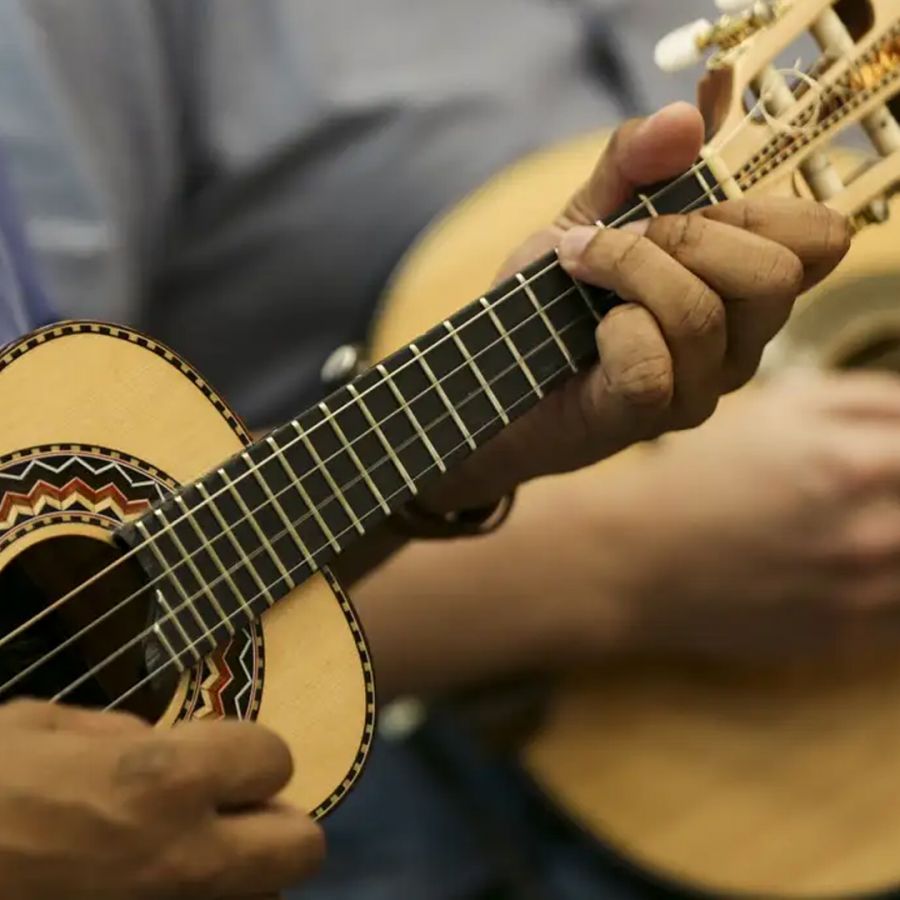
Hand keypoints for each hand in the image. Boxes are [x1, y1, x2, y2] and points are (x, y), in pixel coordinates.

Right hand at [0, 701, 322, 898]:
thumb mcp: (32, 726)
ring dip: (236, 873)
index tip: (215, 756)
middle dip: (270, 822)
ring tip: (176, 856)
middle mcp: (181, 858)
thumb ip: (117, 734)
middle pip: (300, 847)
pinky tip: (139, 886)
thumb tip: (165, 743)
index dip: (246, 753)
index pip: (276, 758)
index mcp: (160, 779)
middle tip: (223, 812)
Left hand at [422, 103, 849, 510]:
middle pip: (774, 276)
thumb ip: (633, 164)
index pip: (820, 240)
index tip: (684, 205)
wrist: (493, 371)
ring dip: (627, 270)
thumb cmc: (551, 299)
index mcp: (743, 287)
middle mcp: (740, 342)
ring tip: (580, 266)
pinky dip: (611, 331)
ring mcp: (700, 387)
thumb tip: (685, 117)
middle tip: (617, 237)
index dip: (761, 207)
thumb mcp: (588, 213)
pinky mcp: (649, 418)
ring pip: (701, 314)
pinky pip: (650, 364)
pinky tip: (588, 333)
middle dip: (685, 236)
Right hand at [579, 370, 899, 662]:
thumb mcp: (777, 408)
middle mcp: (873, 533)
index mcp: (857, 463)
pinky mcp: (846, 639)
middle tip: (880, 491)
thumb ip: (871, 398)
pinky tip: (862, 566)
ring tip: (870, 529)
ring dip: (899, 542)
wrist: (641, 560)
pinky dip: (896, 588)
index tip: (896, 460)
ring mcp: (863, 594)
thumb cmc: (701, 477)